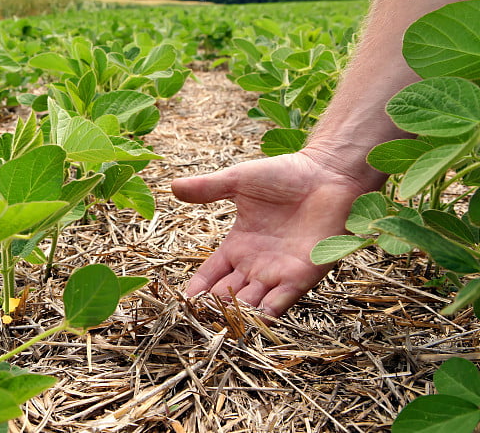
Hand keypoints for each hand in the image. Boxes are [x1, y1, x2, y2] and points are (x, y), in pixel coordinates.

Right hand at [171, 151, 370, 317]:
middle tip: (198, 320)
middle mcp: (256, 264)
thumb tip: (172, 186)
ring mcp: (279, 272)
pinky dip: (268, 313)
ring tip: (220, 325)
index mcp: (238, 245)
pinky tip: (253, 321)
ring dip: (238, 315)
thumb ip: (207, 188)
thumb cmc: (285, 174)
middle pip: (228, 295)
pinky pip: (282, 301)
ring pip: (251, 303)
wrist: (327, 173)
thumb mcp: (239, 181)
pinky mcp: (303, 275)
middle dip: (214, 308)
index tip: (182, 302)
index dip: (197, 289)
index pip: (210, 275)